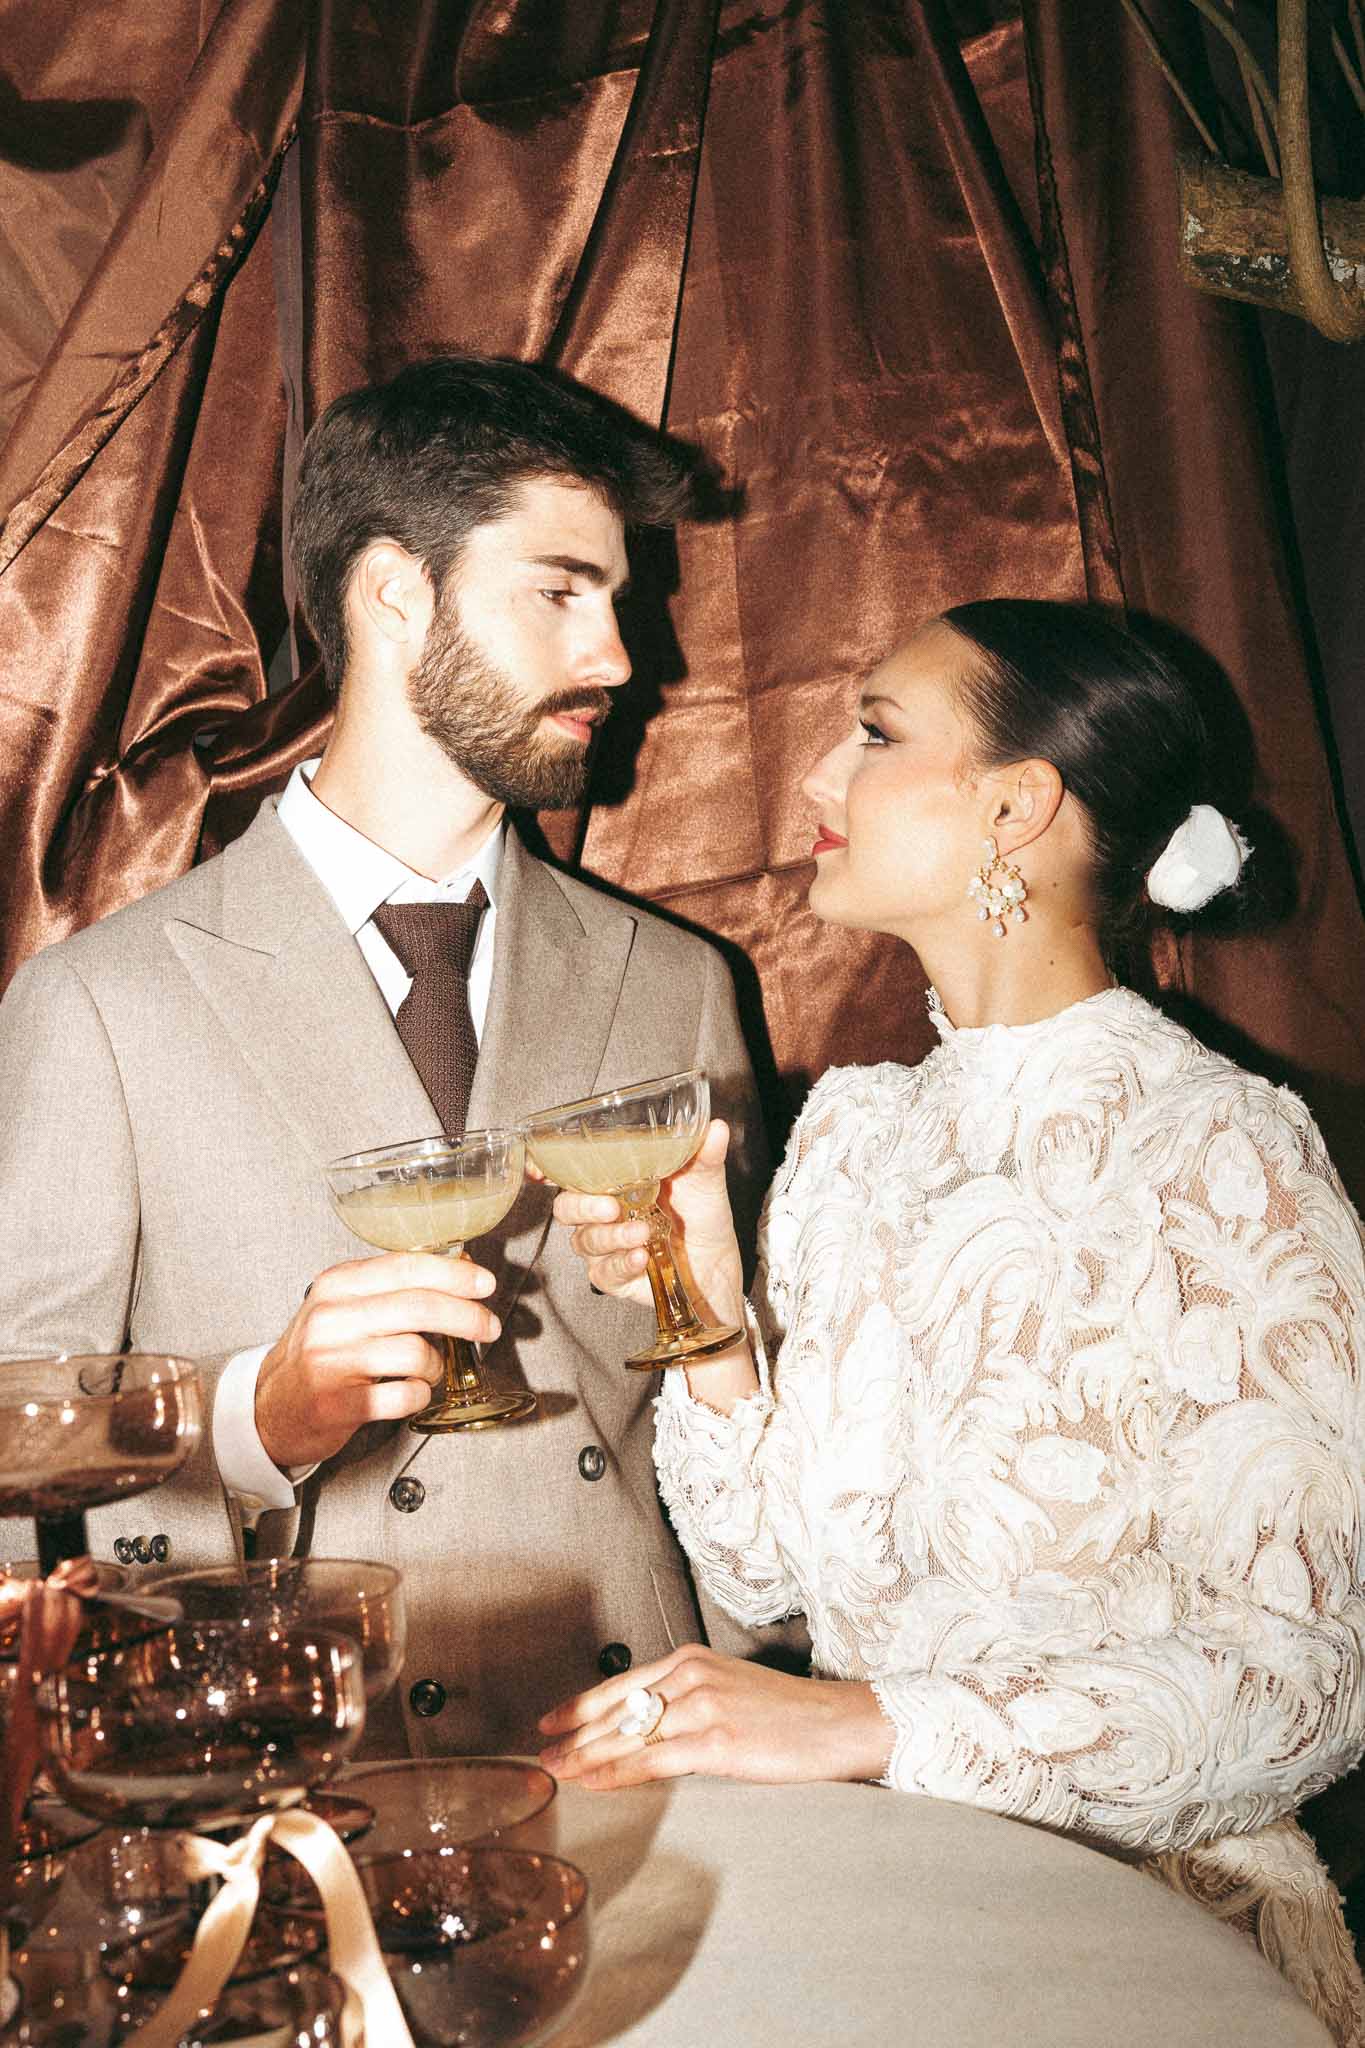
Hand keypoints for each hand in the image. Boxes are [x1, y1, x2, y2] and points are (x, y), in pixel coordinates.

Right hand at [255, 1251, 499, 1467]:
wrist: (270, 1407)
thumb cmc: (318, 1354)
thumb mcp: (344, 1307)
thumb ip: (392, 1288)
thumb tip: (461, 1271)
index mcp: (336, 1285)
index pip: (405, 1267)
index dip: (453, 1274)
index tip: (485, 1283)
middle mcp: (331, 1318)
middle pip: (418, 1307)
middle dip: (465, 1316)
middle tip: (488, 1327)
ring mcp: (332, 1361)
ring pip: (415, 1353)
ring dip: (435, 1364)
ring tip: (428, 1369)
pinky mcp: (338, 1404)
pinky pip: (404, 1396)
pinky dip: (419, 1395)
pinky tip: (409, 1393)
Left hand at [537, 1644, 893, 1790]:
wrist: (837, 1723)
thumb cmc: (787, 1714)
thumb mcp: (729, 1690)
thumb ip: (687, 1701)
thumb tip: (646, 1729)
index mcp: (690, 1660)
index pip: (620, 1685)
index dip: (580, 1705)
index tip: (550, 1722)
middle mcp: (690, 1677)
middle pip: (616, 1710)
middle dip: (573, 1735)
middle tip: (541, 1756)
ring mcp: (702, 1708)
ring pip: (627, 1735)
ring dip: (586, 1757)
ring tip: (558, 1773)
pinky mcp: (715, 1742)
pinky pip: (651, 1760)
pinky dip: (616, 1773)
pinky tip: (593, 1783)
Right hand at [549, 1118, 744, 1329]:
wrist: (717, 1266)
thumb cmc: (703, 1217)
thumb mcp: (705, 1180)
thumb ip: (704, 1155)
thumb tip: (716, 1128)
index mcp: (615, 1182)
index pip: (571, 1172)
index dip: (546, 1169)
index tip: (539, 1169)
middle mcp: (603, 1212)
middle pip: (566, 1208)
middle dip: (582, 1207)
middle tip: (611, 1207)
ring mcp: (606, 1245)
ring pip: (584, 1241)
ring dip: (611, 1236)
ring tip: (642, 1232)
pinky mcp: (614, 1276)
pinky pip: (603, 1272)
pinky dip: (621, 1263)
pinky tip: (641, 1257)